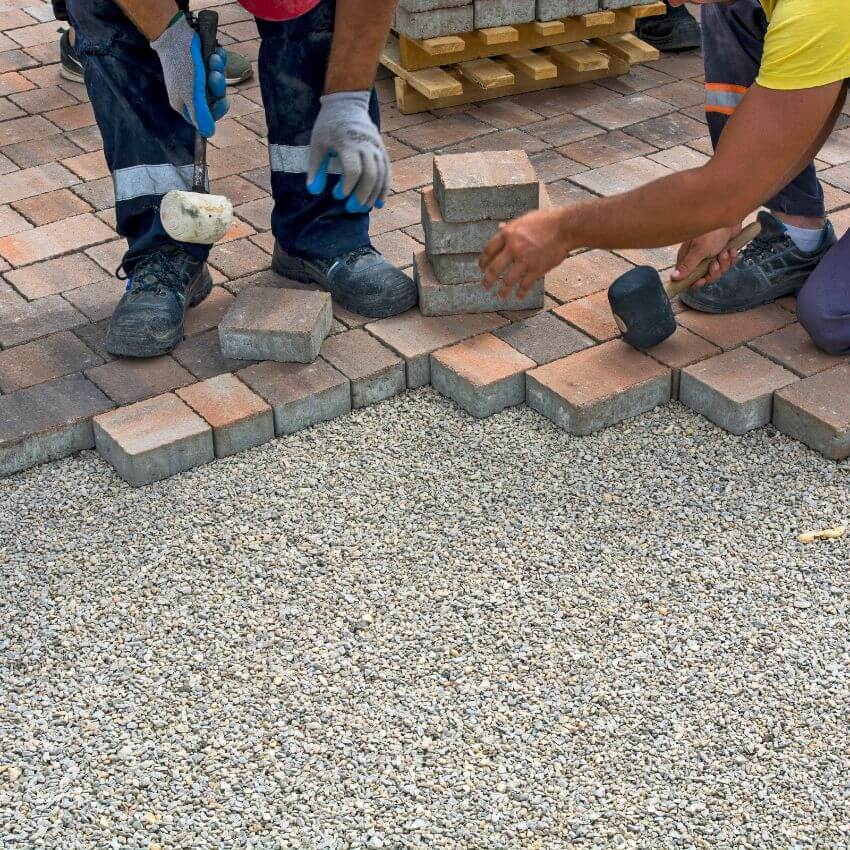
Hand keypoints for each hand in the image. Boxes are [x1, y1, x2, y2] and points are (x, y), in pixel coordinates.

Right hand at [150, 14, 228, 138]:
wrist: (175, 34)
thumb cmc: (182, 66)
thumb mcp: (192, 94)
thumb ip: (201, 115)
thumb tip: (209, 134)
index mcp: (184, 104)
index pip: (205, 118)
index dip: (216, 110)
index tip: (221, 101)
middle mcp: (189, 93)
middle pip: (213, 100)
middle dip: (218, 87)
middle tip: (214, 75)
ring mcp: (195, 78)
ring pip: (217, 83)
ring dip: (218, 70)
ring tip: (213, 59)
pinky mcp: (200, 64)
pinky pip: (216, 68)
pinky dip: (218, 60)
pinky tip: (215, 53)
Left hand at [307, 91, 388, 212]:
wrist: (347, 104)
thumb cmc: (329, 125)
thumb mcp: (317, 143)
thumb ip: (316, 168)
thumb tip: (313, 191)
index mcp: (348, 143)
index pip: (353, 169)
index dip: (347, 186)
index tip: (338, 196)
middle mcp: (366, 145)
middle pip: (370, 175)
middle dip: (361, 195)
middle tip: (350, 208)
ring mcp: (376, 147)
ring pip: (381, 175)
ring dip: (373, 195)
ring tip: (363, 208)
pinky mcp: (382, 150)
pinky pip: (387, 171)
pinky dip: (384, 188)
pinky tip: (379, 203)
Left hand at [479, 208, 570, 299]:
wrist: (565, 228)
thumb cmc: (546, 221)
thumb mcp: (524, 219)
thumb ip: (510, 227)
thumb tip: (499, 228)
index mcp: (508, 234)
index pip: (489, 250)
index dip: (483, 261)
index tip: (481, 268)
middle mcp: (513, 248)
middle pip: (494, 268)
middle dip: (488, 280)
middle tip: (485, 285)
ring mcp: (525, 260)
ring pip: (508, 280)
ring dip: (503, 290)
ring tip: (500, 295)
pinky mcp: (537, 269)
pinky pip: (525, 284)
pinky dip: (521, 292)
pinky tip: (518, 296)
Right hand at [671, 224, 741, 287]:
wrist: (731, 217)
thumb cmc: (713, 231)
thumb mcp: (699, 250)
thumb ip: (687, 266)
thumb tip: (673, 277)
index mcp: (688, 258)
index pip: (688, 278)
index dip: (695, 282)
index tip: (701, 281)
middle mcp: (698, 259)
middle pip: (705, 277)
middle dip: (713, 272)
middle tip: (716, 263)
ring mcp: (711, 256)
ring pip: (717, 271)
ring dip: (724, 264)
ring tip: (726, 252)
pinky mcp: (722, 253)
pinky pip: (727, 264)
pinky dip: (731, 259)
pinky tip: (732, 250)